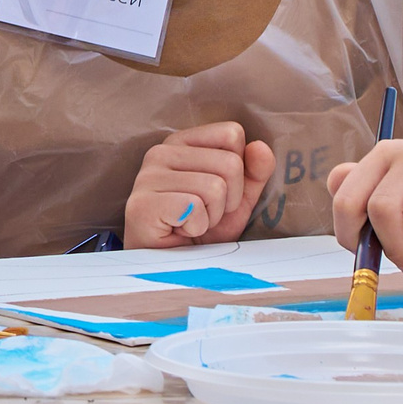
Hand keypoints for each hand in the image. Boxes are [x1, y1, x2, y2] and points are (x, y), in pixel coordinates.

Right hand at [123, 123, 275, 247]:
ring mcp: (147, 176)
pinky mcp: (142, 204)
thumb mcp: (236, 201)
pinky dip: (196, 227)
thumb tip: (260, 147)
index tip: (217, 194)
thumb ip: (253, 173)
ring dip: (212, 217)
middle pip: (230, 163)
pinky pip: (194, 207)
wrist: (169, 269)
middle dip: (228, 200)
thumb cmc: (198, 231)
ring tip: (190, 223)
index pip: (231, 134)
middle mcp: (160, 152)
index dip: (238, 171)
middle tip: (203, 215)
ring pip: (215, 187)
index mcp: (182, 143)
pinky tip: (179, 231)